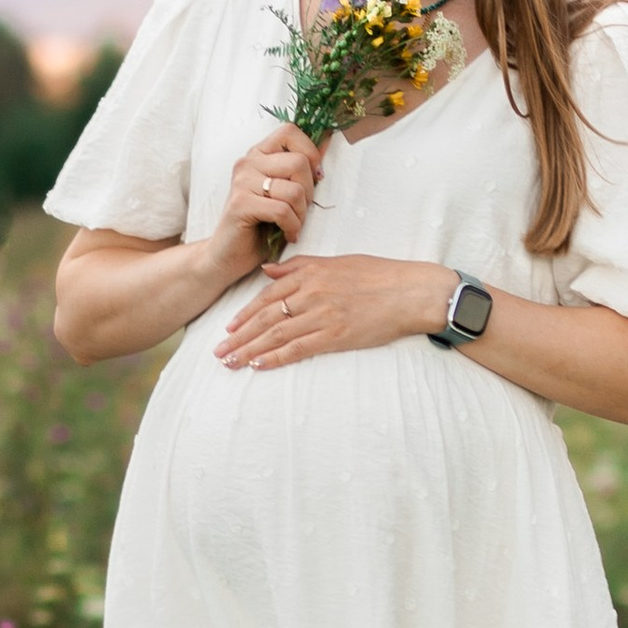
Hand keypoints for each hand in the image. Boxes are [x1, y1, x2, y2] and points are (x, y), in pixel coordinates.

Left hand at [214, 252, 447, 370]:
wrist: (410, 291)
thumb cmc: (378, 274)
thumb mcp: (336, 262)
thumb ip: (299, 266)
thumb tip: (268, 269)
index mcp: (310, 273)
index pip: (267, 296)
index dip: (244, 314)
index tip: (228, 327)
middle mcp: (311, 293)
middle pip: (265, 317)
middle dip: (238, 336)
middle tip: (217, 351)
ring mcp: (322, 315)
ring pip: (276, 335)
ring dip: (250, 351)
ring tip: (230, 362)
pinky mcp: (335, 335)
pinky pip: (298, 349)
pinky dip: (275, 358)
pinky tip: (258, 365)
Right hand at [217, 125, 320, 257]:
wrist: (229, 254)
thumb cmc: (261, 224)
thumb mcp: (284, 192)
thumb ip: (301, 168)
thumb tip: (326, 142)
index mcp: (259, 154)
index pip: (290, 131)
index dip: (310, 152)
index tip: (314, 177)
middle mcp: (248, 163)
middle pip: (299, 162)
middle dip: (309, 191)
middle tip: (301, 210)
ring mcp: (242, 182)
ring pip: (294, 189)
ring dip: (301, 214)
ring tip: (294, 224)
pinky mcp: (241, 204)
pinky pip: (282, 210)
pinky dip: (292, 227)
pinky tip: (288, 234)